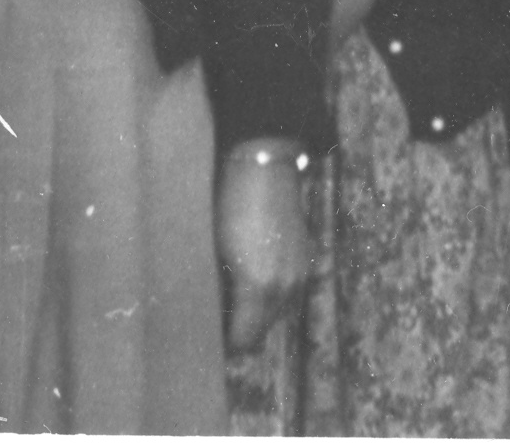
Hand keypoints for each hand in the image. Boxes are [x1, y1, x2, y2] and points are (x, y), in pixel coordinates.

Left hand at [217, 141, 311, 350]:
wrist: (264, 166)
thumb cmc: (227, 205)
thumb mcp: (214, 251)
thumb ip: (215, 291)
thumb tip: (208, 317)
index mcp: (258, 287)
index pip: (243, 340)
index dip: (224, 343)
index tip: (205, 336)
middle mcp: (284, 287)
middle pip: (261, 332)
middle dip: (240, 331)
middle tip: (214, 319)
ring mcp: (299, 274)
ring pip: (276, 315)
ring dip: (256, 315)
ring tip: (231, 297)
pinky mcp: (304, 260)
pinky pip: (287, 295)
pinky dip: (270, 297)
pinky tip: (250, 278)